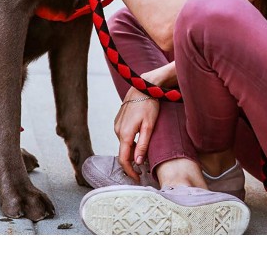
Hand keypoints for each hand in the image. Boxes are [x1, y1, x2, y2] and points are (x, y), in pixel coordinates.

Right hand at [114, 62, 177, 179]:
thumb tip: (138, 162)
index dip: (130, 171)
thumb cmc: (149, 104)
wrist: (143, 87)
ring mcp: (117, 125)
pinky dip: (129, 142)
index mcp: (125, 134)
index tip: (137, 179)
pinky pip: (122, 136)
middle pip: (123, 152)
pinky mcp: (119, 120)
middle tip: (144, 170)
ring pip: (123, 144)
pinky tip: (138, 141)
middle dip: (132, 162)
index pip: (124, 159)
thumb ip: (143, 144)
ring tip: (143, 155)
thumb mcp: (149, 126)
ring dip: (131, 151)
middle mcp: (117, 130)